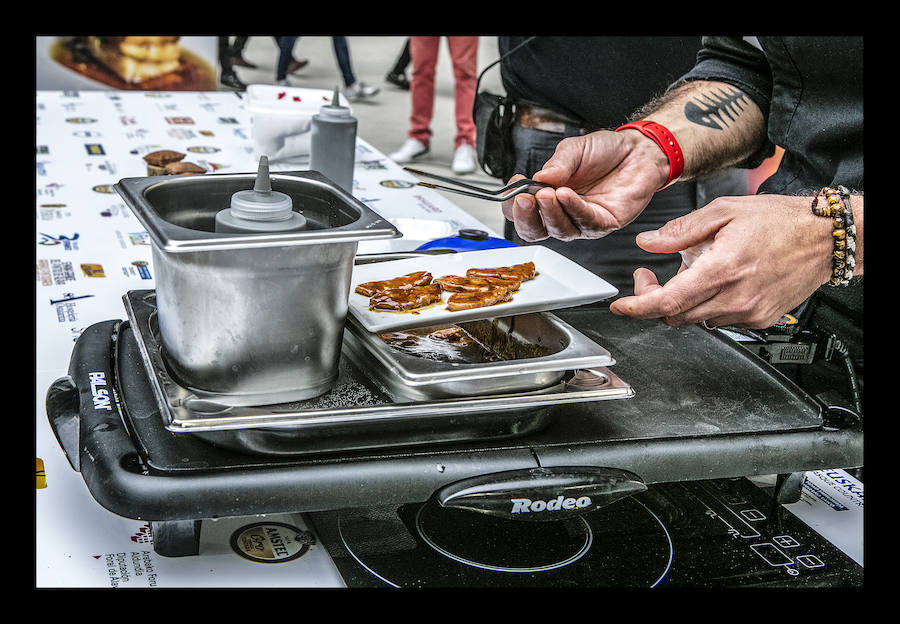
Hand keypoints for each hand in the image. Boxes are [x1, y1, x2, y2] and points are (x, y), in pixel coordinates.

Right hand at [501, 130, 668, 240]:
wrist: (638, 150)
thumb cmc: (605, 152)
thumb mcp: (573, 150)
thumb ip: (556, 165)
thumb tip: (537, 179)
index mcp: (548, 197)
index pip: (522, 212)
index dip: (513, 205)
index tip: (514, 189)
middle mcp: (563, 213)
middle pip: (535, 230)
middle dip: (526, 217)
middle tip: (523, 200)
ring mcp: (582, 221)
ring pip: (558, 230)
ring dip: (549, 213)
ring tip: (545, 194)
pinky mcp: (603, 223)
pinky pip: (584, 222)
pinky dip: (572, 208)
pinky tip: (565, 195)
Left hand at [609, 195, 834, 328]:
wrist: (824, 237)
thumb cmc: (781, 221)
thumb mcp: (724, 212)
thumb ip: (680, 230)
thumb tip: (648, 242)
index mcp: (722, 269)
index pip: (667, 301)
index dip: (637, 307)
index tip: (621, 306)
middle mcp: (735, 297)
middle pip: (675, 315)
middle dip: (654, 299)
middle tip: (651, 276)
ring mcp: (748, 312)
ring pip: (695, 319)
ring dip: (682, 301)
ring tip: (695, 271)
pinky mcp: (759, 319)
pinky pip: (718, 320)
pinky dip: (707, 305)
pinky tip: (717, 282)